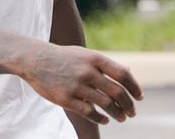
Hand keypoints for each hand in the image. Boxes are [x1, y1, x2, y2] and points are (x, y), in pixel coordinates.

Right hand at [19, 43, 142, 124]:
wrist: (35, 60)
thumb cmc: (63, 57)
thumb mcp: (85, 55)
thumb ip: (105, 64)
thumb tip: (128, 71)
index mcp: (94, 58)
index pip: (123, 74)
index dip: (134, 87)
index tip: (139, 97)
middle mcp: (87, 71)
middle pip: (117, 92)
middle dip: (128, 105)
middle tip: (132, 112)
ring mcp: (77, 86)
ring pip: (105, 104)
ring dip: (117, 113)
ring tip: (121, 118)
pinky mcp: (66, 98)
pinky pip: (89, 112)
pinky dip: (101, 118)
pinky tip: (104, 120)